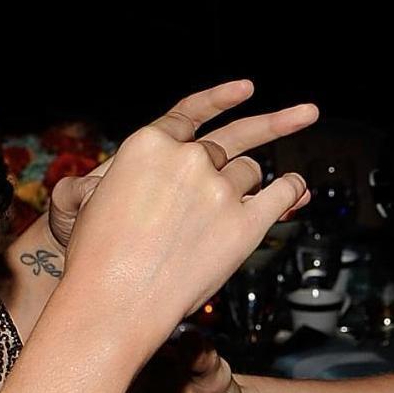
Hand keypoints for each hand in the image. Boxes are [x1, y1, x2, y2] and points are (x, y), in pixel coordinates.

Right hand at [47, 87, 314, 251]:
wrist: (112, 303)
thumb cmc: (96, 257)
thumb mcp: (89, 199)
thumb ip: (114, 179)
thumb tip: (100, 181)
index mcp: (148, 144)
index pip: (190, 115)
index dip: (222, 98)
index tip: (248, 88)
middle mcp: (187, 158)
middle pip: (224, 148)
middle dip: (248, 145)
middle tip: (304, 113)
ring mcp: (218, 190)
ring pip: (250, 172)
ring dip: (248, 184)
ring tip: (234, 211)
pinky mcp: (244, 225)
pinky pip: (282, 193)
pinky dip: (293, 189)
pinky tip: (298, 190)